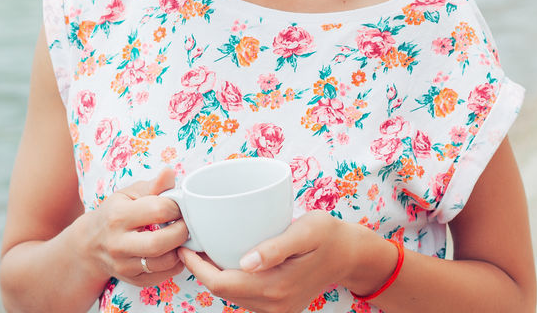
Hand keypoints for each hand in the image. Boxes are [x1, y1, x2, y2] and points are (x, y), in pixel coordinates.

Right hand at [85, 167, 188, 287]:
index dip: (176, 207)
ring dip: (180, 249)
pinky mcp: (132, 280)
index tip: (179, 206)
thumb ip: (153, 185)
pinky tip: (172, 250)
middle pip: (160, 243)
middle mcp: (118, 244)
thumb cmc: (114, 213)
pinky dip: (175, 263)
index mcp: (118, 216)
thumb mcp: (129, 194)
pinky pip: (163, 275)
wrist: (90, 243)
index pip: (158, 211)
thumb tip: (169, 172)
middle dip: (182, 232)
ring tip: (180, 237)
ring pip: (164, 263)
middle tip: (186, 223)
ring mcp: (124, 265)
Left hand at [177, 211, 358, 312]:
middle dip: (201, 270)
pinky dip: (231, 281)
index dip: (198, 267)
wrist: (351, 255)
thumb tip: (246, 262)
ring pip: (233, 297)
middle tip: (190, 242)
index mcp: (276, 288)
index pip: (223, 284)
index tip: (185, 245)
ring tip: (204, 248)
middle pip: (223, 292)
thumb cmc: (328, 235)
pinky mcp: (279, 306)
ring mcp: (277, 309)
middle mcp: (274, 305)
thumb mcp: (305, 232)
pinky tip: (226, 260)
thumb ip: (276, 247)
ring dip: (215, 276)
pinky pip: (245, 297)